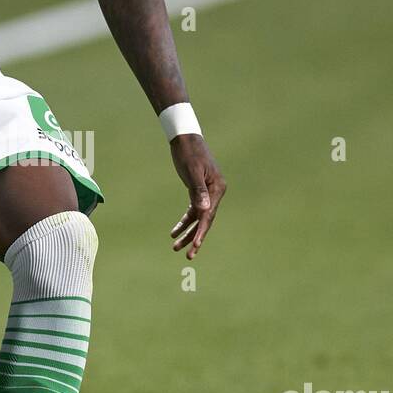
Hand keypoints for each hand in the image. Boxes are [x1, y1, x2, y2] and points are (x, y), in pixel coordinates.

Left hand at [168, 133, 225, 258]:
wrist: (185, 137)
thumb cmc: (188, 152)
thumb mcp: (191, 171)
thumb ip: (198, 191)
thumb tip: (204, 210)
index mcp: (217, 189)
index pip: (208, 216)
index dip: (201, 233)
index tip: (195, 247)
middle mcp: (215, 192)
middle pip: (205, 220)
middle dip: (195, 238)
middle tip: (187, 255)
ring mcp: (207, 193)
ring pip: (198, 218)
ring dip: (188, 232)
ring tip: (175, 246)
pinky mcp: (198, 191)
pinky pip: (192, 210)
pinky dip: (184, 221)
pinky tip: (175, 232)